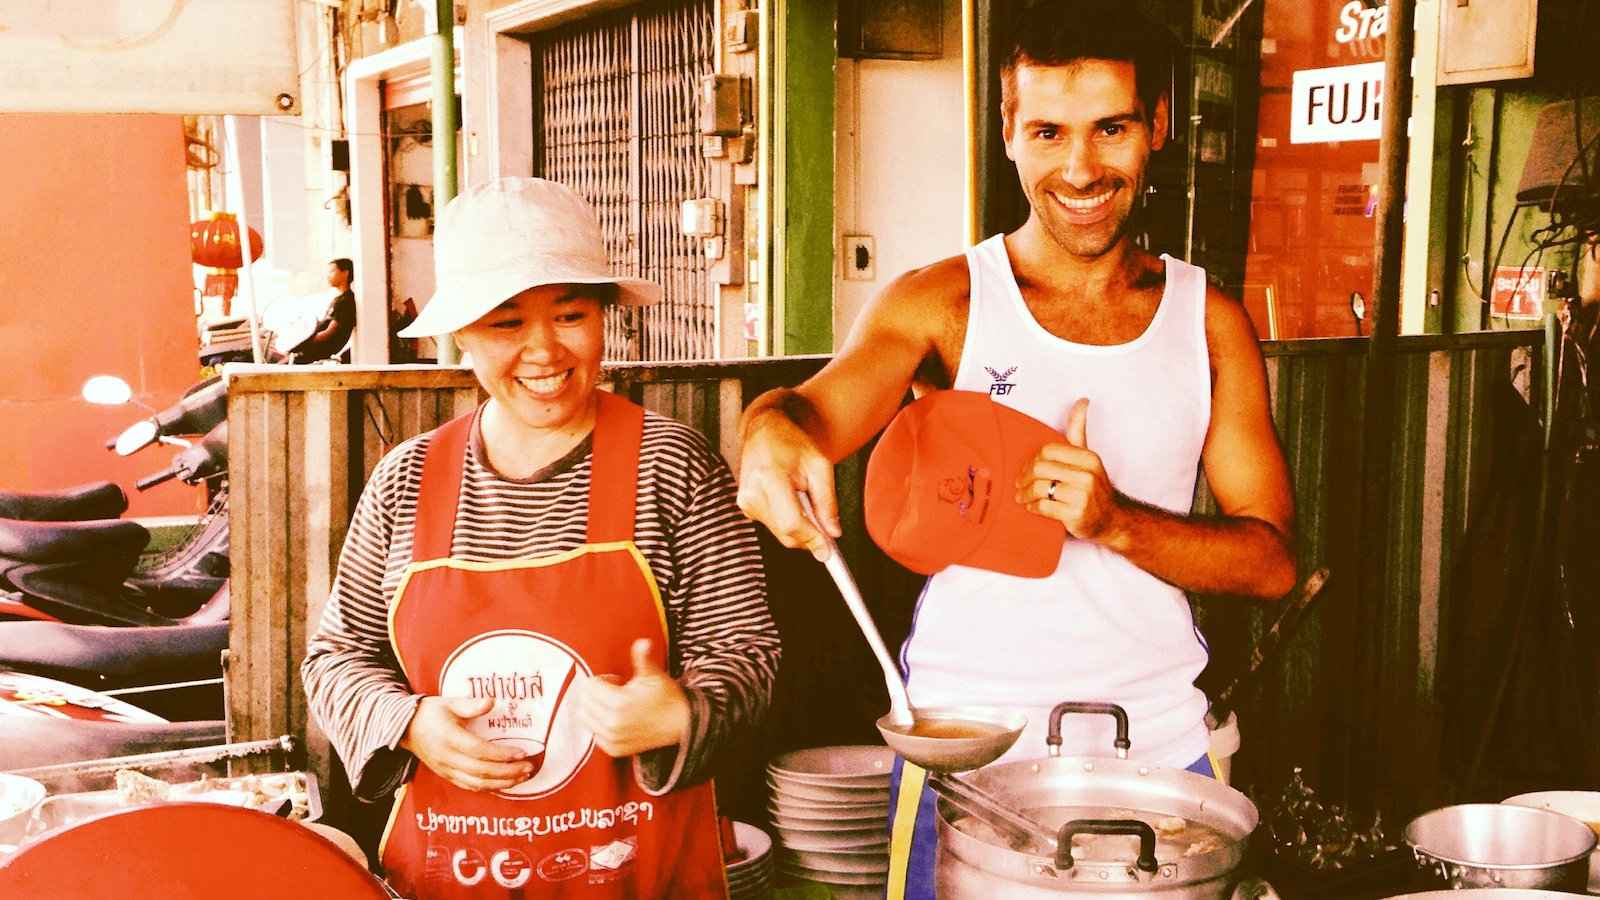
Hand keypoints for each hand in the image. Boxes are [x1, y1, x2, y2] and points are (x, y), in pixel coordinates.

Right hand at [399, 696, 535, 791]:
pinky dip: (488, 788)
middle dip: (508, 772)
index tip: (521, 753)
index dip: (501, 754)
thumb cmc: (429, 713)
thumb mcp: (449, 703)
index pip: (479, 751)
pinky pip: (469, 786)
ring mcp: (446, 770)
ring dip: (501, 783)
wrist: (405, 729)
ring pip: (476, 783)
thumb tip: (491, 701)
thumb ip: (470, 704)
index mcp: (449, 738)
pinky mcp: (446, 776)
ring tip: (522, 778)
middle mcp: (447, 758)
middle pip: (481, 771)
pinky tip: (503, 784)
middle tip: (528, 768)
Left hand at [576, 639, 690, 757]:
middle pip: (585, 701)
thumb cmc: (666, 697)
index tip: (618, 681)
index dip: (603, 679)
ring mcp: (612, 739)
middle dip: (596, 693)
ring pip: (585, 717)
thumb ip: (642, 658)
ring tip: (615, 705)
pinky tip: (616, 718)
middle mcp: (612, 723)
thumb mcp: (654, 675)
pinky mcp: (614, 749)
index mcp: (619, 703)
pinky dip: (599, 724)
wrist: (681, 724)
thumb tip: (643, 642)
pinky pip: (593, 733)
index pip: (590, 685)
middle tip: (616, 691)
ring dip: (595, 708)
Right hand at [736, 408, 839, 560]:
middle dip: (810, 536)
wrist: (765, 432)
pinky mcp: (746, 507)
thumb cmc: (792, 443)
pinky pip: (774, 526)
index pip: (791, 522)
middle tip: (828, 528)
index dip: (812, 539)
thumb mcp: (819, 465)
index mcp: (769, 478)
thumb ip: (827, 501)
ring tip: (804, 499)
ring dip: (800, 527)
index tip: (828, 551)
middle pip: (786, 533)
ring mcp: (746, 502)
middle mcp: (752, 493)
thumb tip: (832, 532)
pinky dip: (789, 521)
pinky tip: (792, 501)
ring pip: (781, 533)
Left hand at [1015, 398, 1124, 542]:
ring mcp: (1083, 496)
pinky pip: (1043, 507)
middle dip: (1024, 477)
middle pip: (1040, 468)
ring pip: (1039, 488)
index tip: (1027, 469)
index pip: (1048, 450)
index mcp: (1088, 458)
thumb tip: (1082, 401)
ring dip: (1025, 494)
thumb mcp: (1087, 458)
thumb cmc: (1093, 487)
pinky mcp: (1076, 515)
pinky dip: (1033, 508)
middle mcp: (1087, 475)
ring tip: (1022, 497)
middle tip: (1019, 485)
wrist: (1111, 519)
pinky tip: (1033, 507)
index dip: (1032, 460)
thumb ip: (1079, 430)